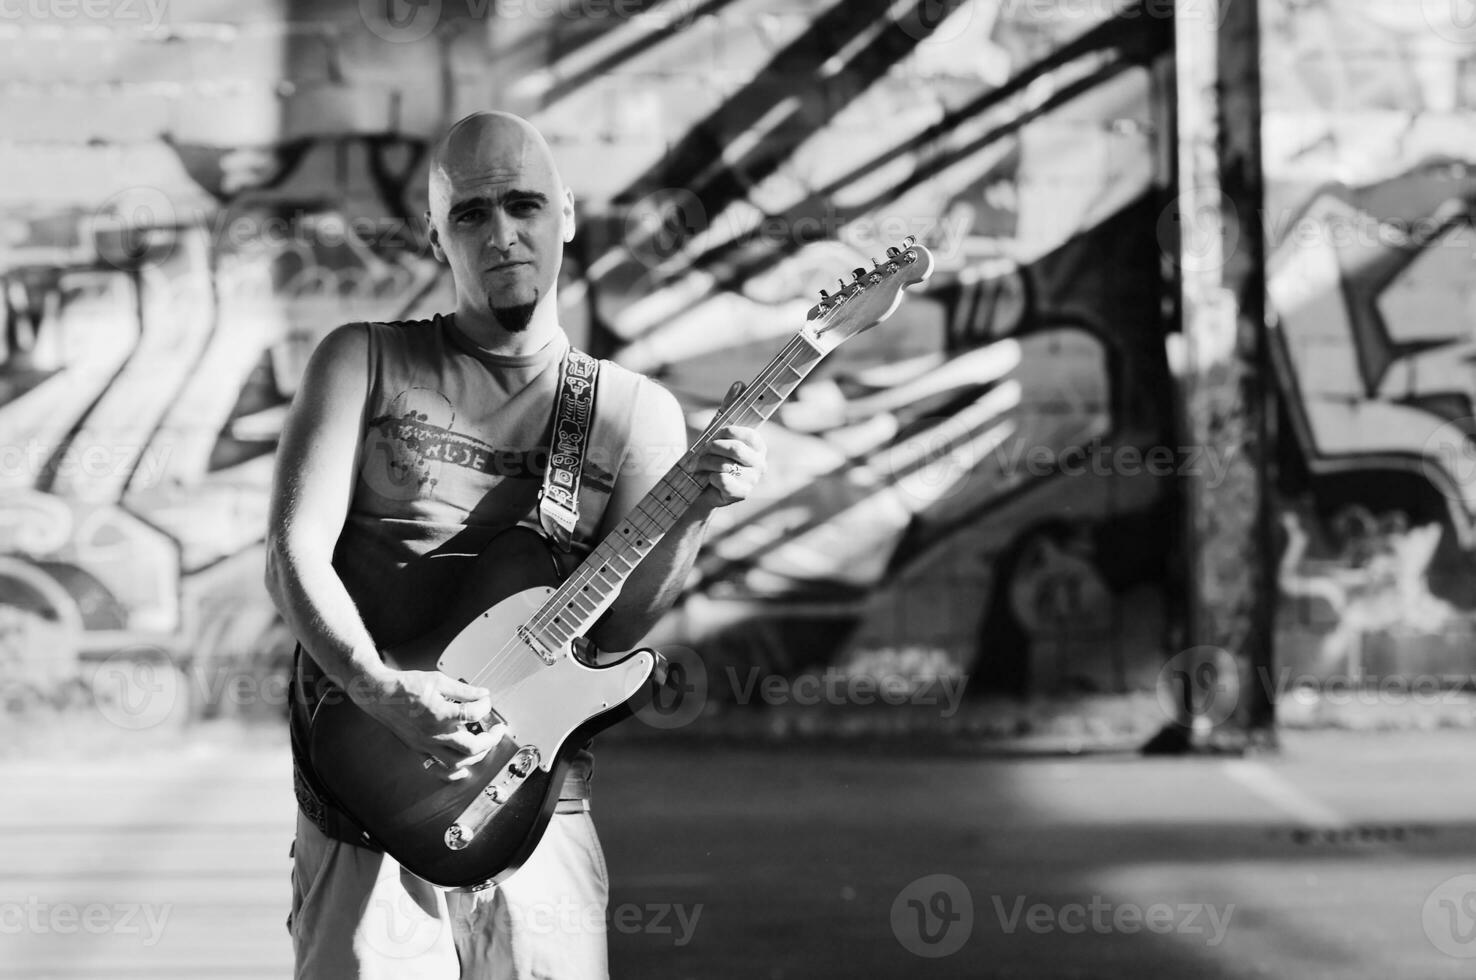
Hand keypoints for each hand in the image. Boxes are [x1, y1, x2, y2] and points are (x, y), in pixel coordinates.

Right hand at [355, 668, 506, 781]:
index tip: (486, 700)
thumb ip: (464, 690)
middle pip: (472, 747)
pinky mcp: (419, 750)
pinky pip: (437, 769)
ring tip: (485, 744)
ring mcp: (426, 745)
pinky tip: (463, 769)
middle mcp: (435, 734)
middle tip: (498, 730)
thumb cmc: (406, 686)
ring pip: (458, 762)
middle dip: (490, 739)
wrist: (380, 695)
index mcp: (441, 714)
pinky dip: (453, 773)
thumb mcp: (439, 680)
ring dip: (476, 756)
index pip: (474, 714)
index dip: (485, 705)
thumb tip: (483, 694)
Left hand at [694, 382, 767, 506]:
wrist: (700, 488)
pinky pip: (722, 480)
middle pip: (733, 449)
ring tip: (699, 468)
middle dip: (710, 450)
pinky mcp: (743, 494)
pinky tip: (709, 481)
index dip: (723, 433)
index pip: (742, 433)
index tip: (712, 436)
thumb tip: (740, 383)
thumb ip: (729, 408)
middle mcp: (760, 462)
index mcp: (757, 444)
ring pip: (724, 465)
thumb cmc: (712, 457)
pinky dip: (709, 479)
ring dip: (705, 465)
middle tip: (700, 454)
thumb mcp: (717, 431)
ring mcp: (753, 479)